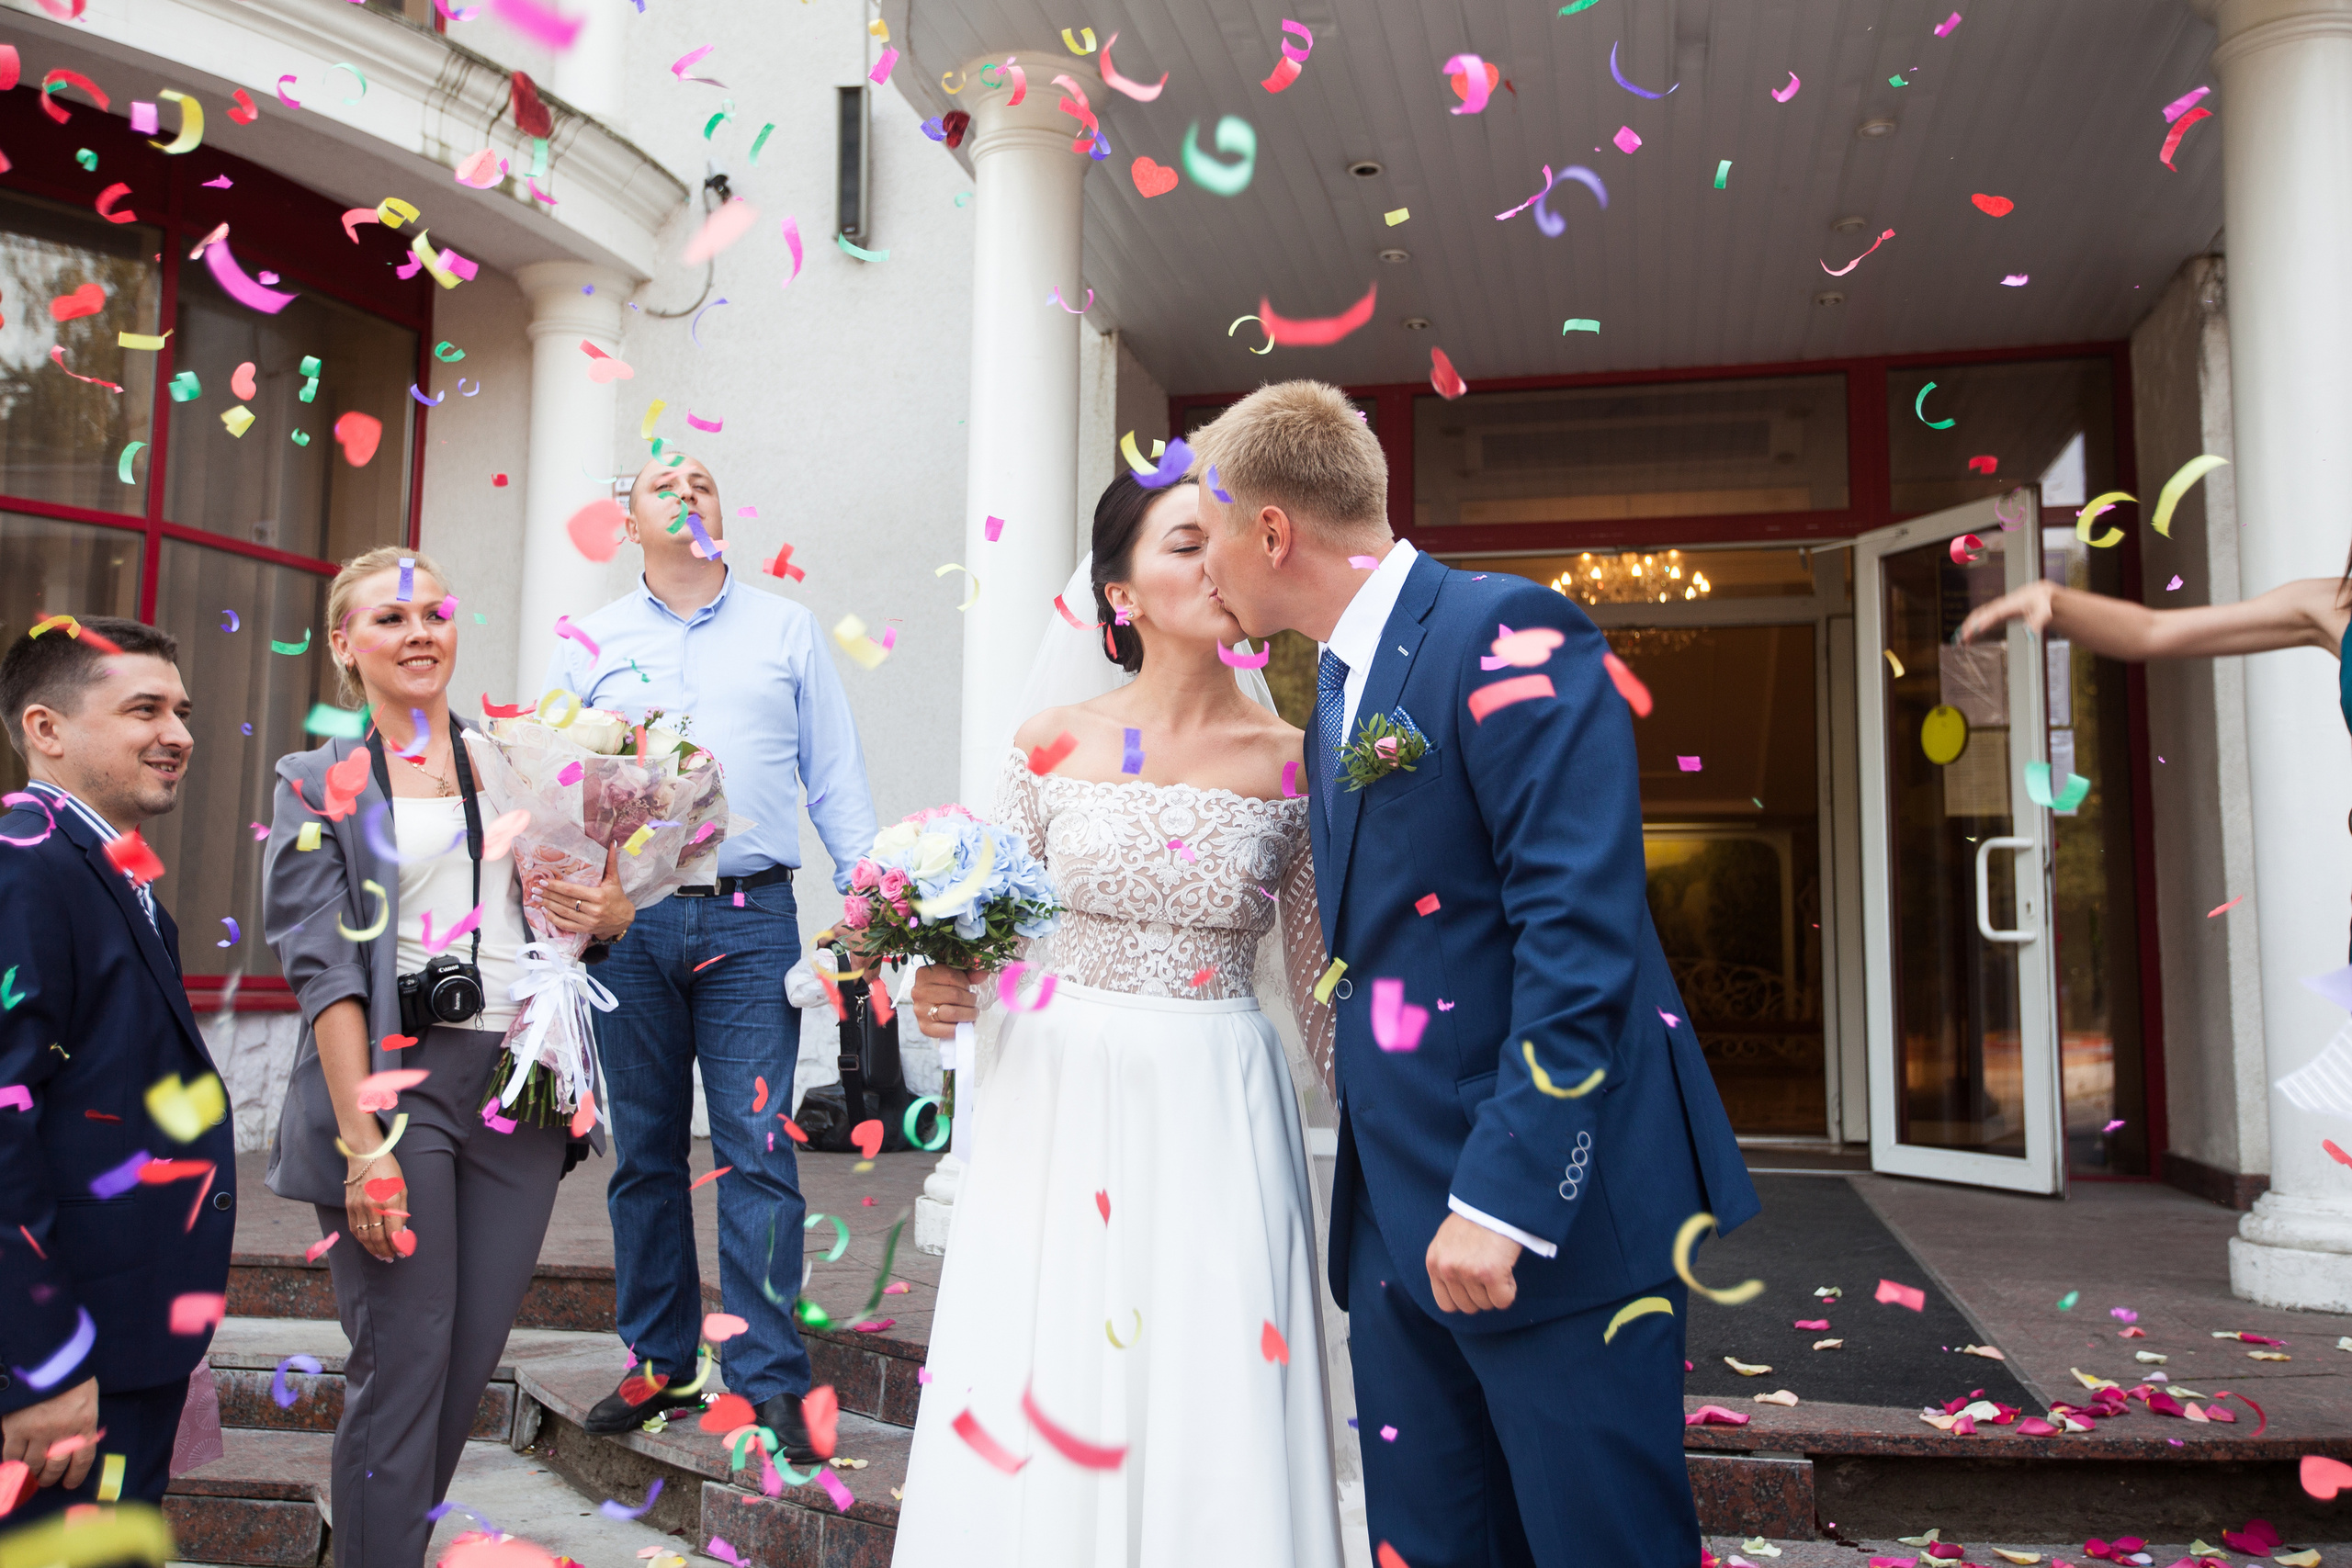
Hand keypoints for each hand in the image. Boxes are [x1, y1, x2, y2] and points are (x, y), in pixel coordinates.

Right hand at [2, 1375, 98, 1490]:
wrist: (46, 1358)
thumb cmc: (70, 1374)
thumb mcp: (86, 1396)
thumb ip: (82, 1419)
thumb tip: (77, 1441)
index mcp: (85, 1422)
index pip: (83, 1458)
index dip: (76, 1475)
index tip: (69, 1484)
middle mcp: (63, 1431)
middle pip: (55, 1466)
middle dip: (50, 1477)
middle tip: (45, 1480)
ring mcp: (39, 1431)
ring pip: (33, 1464)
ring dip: (31, 1473)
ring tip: (30, 1475)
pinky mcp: (16, 1428)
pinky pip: (12, 1455)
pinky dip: (12, 1463)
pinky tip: (13, 1466)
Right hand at [343, 1149, 408, 1261]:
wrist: (366, 1155)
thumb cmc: (389, 1170)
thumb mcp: (402, 1188)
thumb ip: (402, 1211)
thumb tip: (402, 1232)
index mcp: (389, 1200)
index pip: (393, 1231)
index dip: (398, 1245)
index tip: (402, 1253)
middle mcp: (372, 1205)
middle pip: (377, 1237)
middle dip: (385, 1251)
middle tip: (391, 1258)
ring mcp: (358, 1206)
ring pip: (364, 1236)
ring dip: (373, 1249)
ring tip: (381, 1255)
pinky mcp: (349, 1205)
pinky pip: (354, 1228)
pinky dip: (361, 1239)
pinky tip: (368, 1244)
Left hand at [538, 847, 632, 940]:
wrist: (623, 920)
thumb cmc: (617, 897)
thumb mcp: (615, 880)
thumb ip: (611, 862)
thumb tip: (612, 843)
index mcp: (599, 896)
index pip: (572, 891)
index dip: (556, 886)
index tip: (544, 881)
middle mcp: (593, 910)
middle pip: (565, 901)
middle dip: (548, 894)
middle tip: (534, 888)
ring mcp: (588, 921)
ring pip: (563, 913)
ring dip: (548, 905)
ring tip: (536, 898)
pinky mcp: (585, 929)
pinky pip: (566, 925)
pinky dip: (554, 919)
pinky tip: (545, 911)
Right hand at [909, 965, 984, 1039]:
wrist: (928, 1006)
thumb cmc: (941, 988)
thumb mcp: (952, 975)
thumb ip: (968, 973)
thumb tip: (983, 973)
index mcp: (924, 974)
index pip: (952, 976)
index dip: (966, 983)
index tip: (967, 988)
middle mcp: (919, 992)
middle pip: (955, 995)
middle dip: (970, 1000)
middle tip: (973, 1002)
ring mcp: (920, 1011)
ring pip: (953, 1013)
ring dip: (969, 1014)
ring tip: (972, 1013)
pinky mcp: (925, 1027)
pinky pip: (949, 1030)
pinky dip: (961, 1027)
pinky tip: (965, 1023)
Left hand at [1425, 1213, 1521, 1313]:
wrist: (1493, 1200)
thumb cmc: (1475, 1218)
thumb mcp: (1447, 1239)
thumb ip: (1447, 1263)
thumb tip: (1456, 1290)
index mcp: (1434, 1262)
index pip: (1446, 1304)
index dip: (1464, 1299)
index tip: (1475, 1288)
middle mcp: (1447, 1269)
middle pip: (1468, 1307)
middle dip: (1482, 1295)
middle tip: (1490, 1272)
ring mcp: (1467, 1272)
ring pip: (1486, 1304)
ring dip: (1496, 1290)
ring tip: (1498, 1265)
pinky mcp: (1490, 1273)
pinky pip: (1503, 1300)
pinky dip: (1509, 1290)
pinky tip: (1507, 1269)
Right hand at [1956, 579, 2056, 645]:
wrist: (2037, 595)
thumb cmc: (2040, 602)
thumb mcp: (2044, 612)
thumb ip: (2037, 621)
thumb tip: (2031, 633)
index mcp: (2008, 605)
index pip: (1991, 614)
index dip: (1981, 622)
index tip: (1972, 631)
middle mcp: (1998, 607)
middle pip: (1979, 615)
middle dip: (1969, 626)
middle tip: (1960, 639)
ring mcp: (1995, 610)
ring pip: (1977, 617)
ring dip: (1967, 628)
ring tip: (1959, 641)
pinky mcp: (1995, 615)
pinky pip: (1981, 621)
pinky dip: (1974, 630)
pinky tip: (1969, 640)